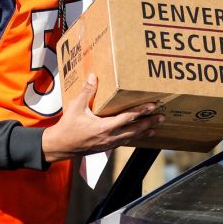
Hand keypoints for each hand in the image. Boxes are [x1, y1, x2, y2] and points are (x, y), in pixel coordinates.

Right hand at [41, 74, 160, 162]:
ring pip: (131, 137)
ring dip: (144, 131)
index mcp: (104, 127)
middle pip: (135, 129)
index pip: (128, 118)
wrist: (60, 146)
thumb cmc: (67, 127)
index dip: (141, 111)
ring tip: (155, 127)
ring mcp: (109, 144)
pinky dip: (133, 137)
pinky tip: (138, 134)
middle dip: (149, 122)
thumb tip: (93, 76)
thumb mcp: (76, 107)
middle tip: (162, 117)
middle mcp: (110, 137)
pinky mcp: (106, 147)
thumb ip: (87, 92)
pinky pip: (124, 142)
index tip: (152, 106)